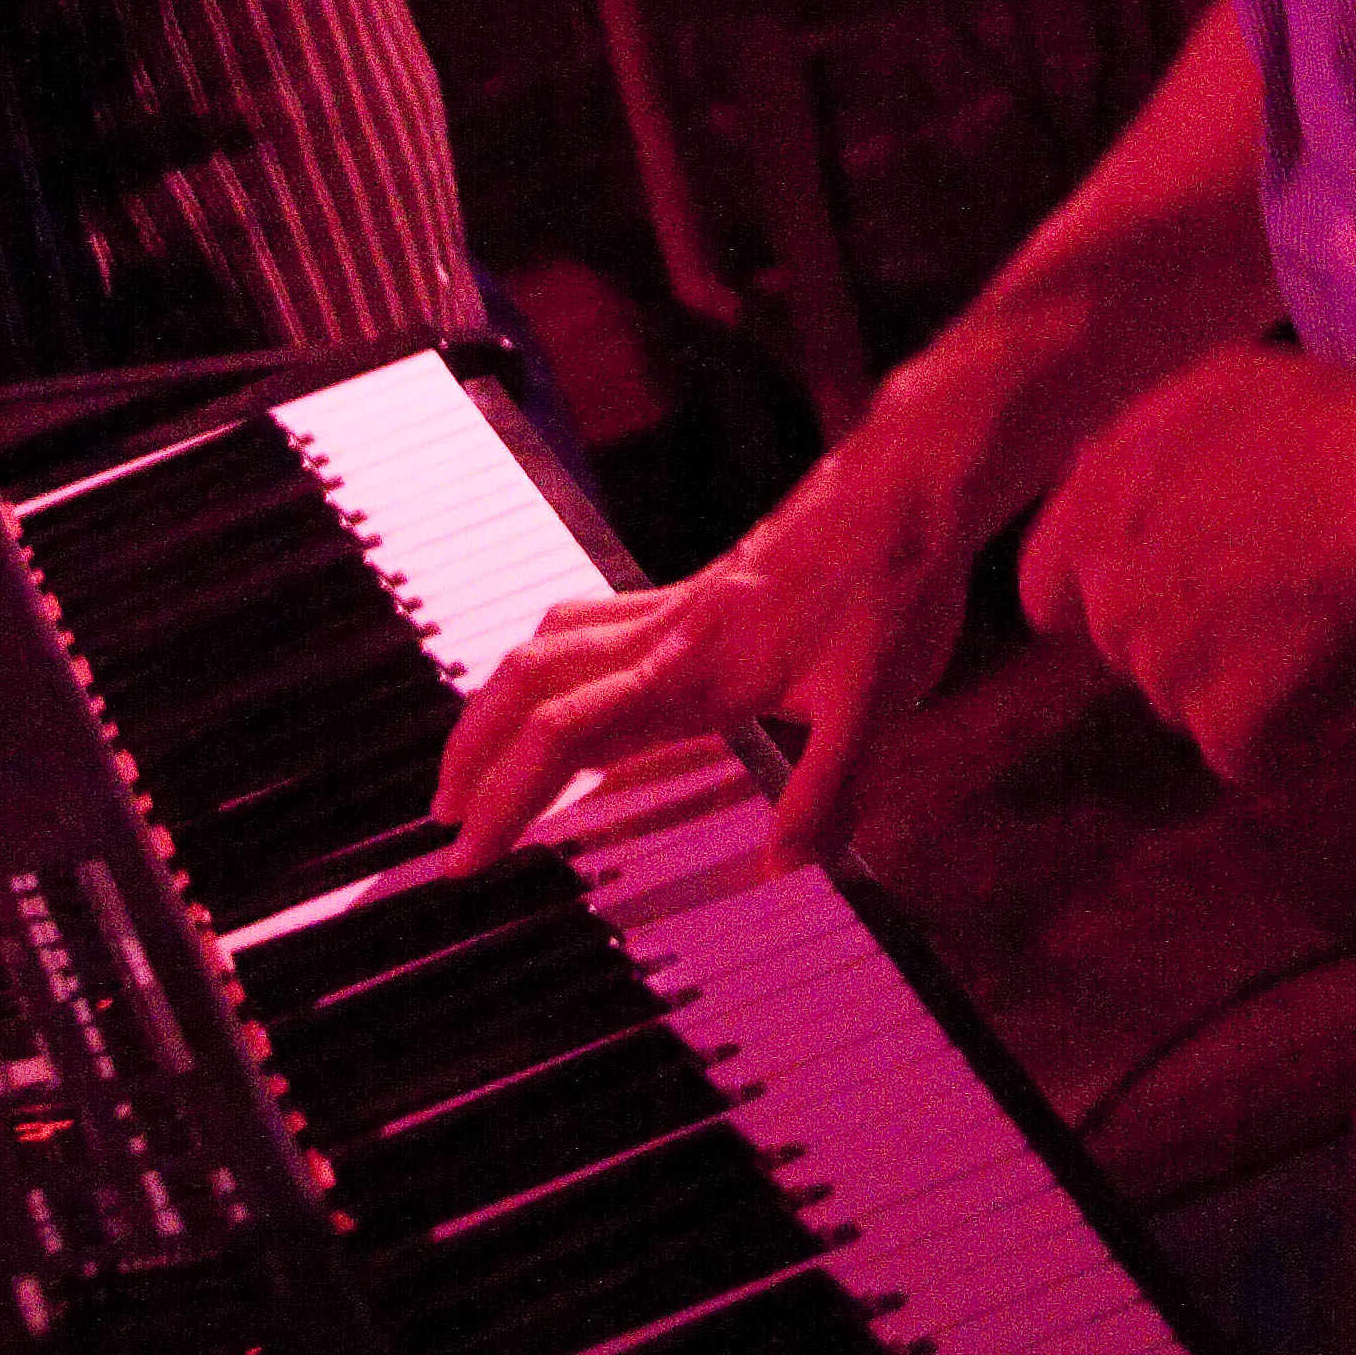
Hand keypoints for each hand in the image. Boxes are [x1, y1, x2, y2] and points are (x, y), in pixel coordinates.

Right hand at [435, 369, 1004, 872]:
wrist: (910, 483)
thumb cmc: (896, 584)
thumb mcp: (882, 700)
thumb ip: (830, 789)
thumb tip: (783, 871)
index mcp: (696, 666)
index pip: (569, 734)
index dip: (509, 799)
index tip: (466, 857)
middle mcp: (669, 629)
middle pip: (529, 680)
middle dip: (473, 751)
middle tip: (445, 819)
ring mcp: (677, 603)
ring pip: (548, 642)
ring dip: (497, 704)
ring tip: (476, 764)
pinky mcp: (695, 588)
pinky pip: (590, 620)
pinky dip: (548, 662)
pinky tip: (562, 690)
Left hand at [1018, 342, 1355, 786]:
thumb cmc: (1314, 425)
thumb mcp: (1204, 394)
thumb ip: (1137, 453)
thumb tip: (1109, 479)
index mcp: (1094, 516)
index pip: (1047, 592)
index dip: (1098, 590)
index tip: (1157, 582)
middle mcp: (1114, 600)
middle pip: (1131, 645)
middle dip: (1185, 627)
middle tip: (1265, 588)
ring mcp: (1166, 674)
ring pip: (1190, 697)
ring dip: (1239, 678)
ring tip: (1310, 621)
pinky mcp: (1228, 731)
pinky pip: (1250, 749)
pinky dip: (1289, 728)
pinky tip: (1331, 670)